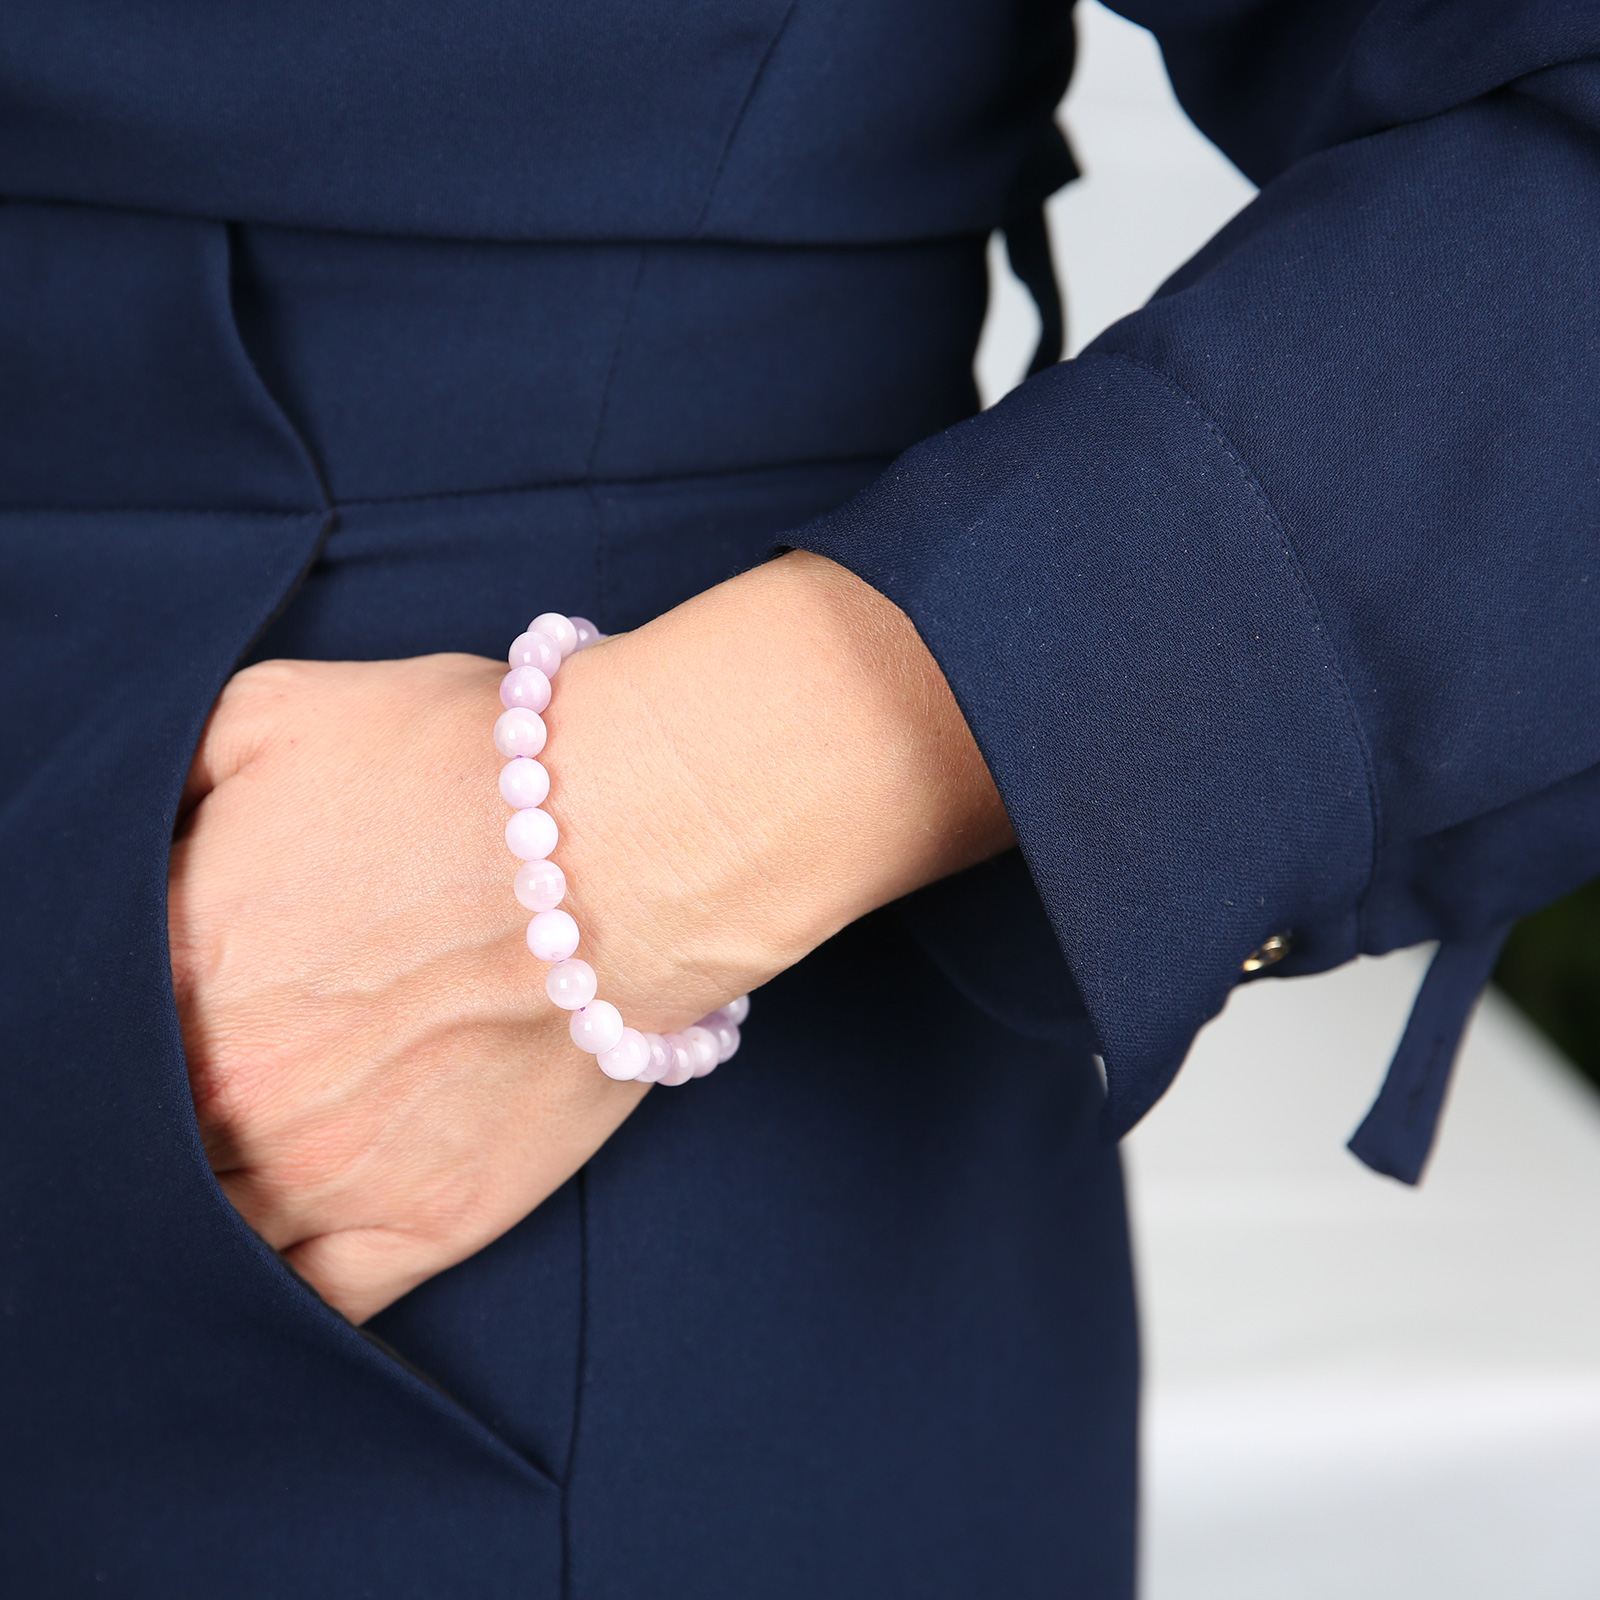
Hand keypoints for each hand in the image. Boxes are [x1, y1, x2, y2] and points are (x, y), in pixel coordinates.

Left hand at [169, 554, 1011, 1322]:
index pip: (80, 1028)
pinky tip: (273, 1257)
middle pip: (129, 1140)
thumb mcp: (273, 711)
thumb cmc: (466, 765)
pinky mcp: (427, 1220)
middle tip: (217, 1062)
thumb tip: (123, 836)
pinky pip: (314, 1306)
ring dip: (197, 1205)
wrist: (632, 837)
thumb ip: (162, 779)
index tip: (156, 997)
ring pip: (203, 1235)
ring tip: (243, 1154)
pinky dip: (275, 1296)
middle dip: (148, 1107)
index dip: (108, 1014)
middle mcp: (228, 1092)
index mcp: (173, 967)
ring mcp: (326, 1173)